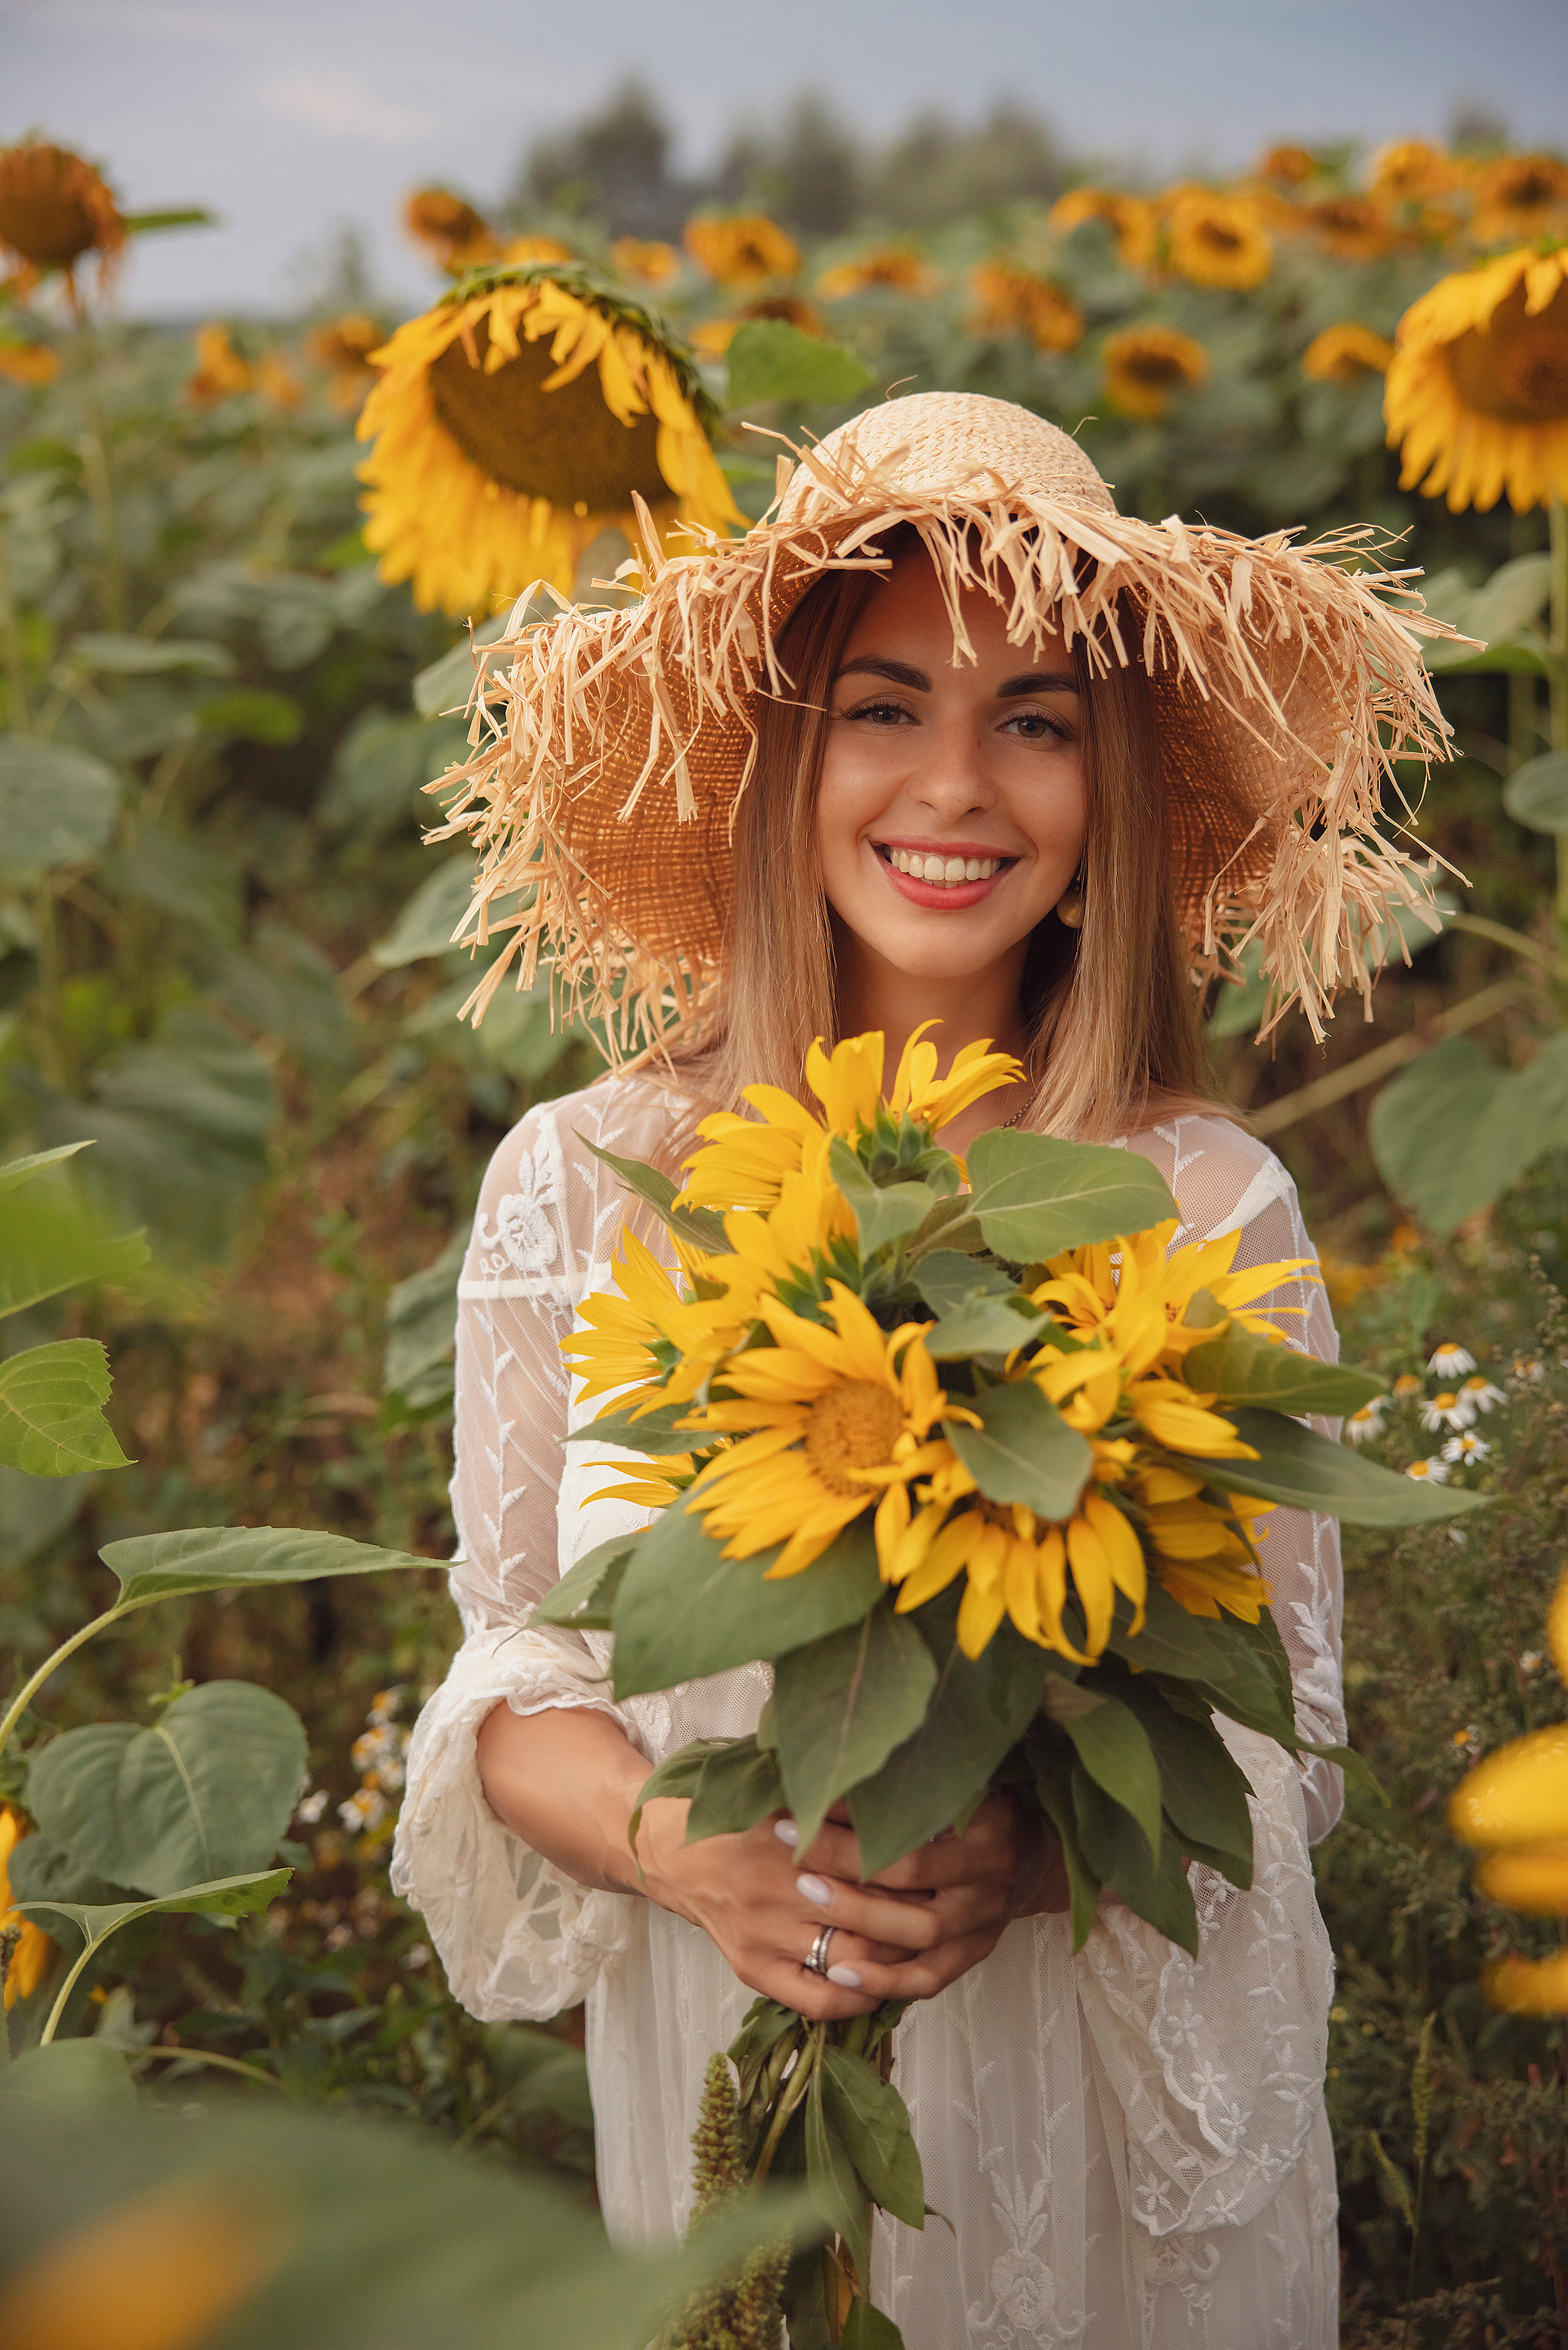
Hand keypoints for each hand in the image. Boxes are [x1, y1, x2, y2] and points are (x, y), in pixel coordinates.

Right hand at [633, 1790, 1067, 2021]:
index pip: (869, 1862)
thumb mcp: (782, 1785)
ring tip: (927, 1946)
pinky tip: (881, 1982)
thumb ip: (837, 1791)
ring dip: (894, 1960)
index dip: (915, 1868)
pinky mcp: (752, 1970)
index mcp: (785, 1837)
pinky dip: (856, 1999)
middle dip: (916, 1917)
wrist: (671, 1850)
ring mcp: (762, 1936)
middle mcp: (772, 1890)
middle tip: (951, 1908)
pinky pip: (815, 2002)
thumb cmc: (740, 1812)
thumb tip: (905, 1777)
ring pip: (850, 1963)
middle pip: (869, 1917)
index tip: (949, 1862)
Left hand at [766, 1794, 1069, 2010]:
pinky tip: (838, 1974)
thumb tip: (834, 1776)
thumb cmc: (980, 1811)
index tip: (807, 1807)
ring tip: (807, 1899)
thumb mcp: (960, 1787)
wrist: (1030, 1857)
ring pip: (919, 1932)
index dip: (857, 1817)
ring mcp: (984, 1922)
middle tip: (796, 1853)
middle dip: (846, 1862)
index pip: (915, 1823)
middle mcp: (990, 1875)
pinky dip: (884, 1980)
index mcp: (987, 1825)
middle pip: (911, 1875)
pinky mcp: (975, 1955)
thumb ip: (909, 1787)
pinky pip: (929, 1978)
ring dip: (858, 1918)